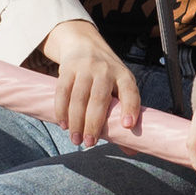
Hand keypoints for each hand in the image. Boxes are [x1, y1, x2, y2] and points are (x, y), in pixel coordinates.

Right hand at [36, 17, 142, 146]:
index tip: (128, 126)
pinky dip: (61, 109)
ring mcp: (86, 68)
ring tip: (76, 139)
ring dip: (76, 121)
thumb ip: (124, 116)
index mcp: (124, 77)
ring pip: (79, 98)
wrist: (84, 44)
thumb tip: (133, 150)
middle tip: (89, 143)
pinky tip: (63, 124)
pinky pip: (63, 91)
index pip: (130, 91)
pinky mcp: (68, 69)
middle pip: (99, 99)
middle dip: (94, 124)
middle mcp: (106, 70)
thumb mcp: (119, 88)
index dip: (131, 108)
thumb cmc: (107, 76)